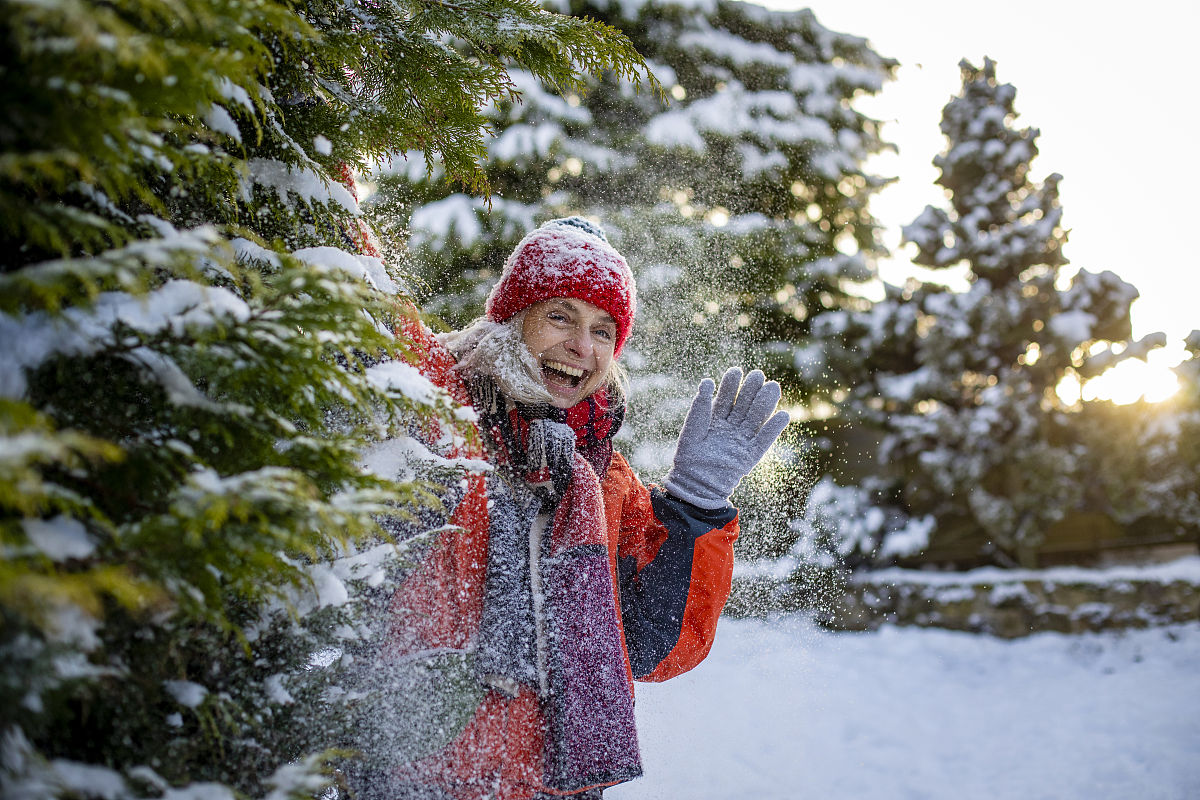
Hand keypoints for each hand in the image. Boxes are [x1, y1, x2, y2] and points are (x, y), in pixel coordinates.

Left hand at [663, 367, 790, 509]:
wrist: (693, 482)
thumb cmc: (689, 455)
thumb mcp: (693, 427)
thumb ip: (701, 405)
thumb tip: (708, 381)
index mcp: (716, 419)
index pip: (726, 398)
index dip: (731, 384)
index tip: (736, 370)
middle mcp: (731, 428)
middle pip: (744, 405)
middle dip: (751, 389)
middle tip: (758, 375)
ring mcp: (741, 441)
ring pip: (756, 418)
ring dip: (765, 403)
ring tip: (773, 386)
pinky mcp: (750, 455)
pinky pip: (764, 440)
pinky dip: (773, 428)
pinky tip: (782, 415)